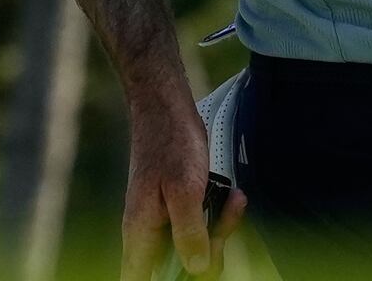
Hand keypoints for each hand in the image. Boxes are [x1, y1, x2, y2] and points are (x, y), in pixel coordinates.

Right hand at [121, 81, 241, 279]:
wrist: (166, 107)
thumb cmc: (170, 143)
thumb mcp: (184, 190)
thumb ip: (189, 232)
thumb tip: (196, 269)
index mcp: (140, 233)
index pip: (136, 279)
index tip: (188, 275)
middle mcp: (148, 232)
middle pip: (175, 269)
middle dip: (206, 257)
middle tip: (222, 235)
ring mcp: (164, 219)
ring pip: (193, 247)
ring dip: (218, 231)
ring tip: (234, 203)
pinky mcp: (178, 207)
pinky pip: (200, 224)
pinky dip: (218, 215)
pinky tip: (234, 197)